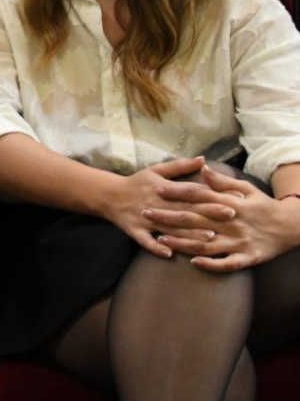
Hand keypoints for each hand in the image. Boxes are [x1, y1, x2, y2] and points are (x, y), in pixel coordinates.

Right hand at [100, 157, 235, 258]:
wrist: (108, 195)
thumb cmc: (137, 182)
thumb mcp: (156, 170)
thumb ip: (180, 166)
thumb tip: (203, 159)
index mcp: (162, 187)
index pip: (191, 191)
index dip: (212, 194)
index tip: (233, 197)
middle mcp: (155, 202)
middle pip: (185, 209)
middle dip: (207, 213)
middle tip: (231, 216)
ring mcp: (144, 218)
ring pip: (169, 227)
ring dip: (188, 233)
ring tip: (209, 238)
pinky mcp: (134, 230)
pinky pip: (145, 241)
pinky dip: (155, 247)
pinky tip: (169, 254)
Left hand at [149, 167, 299, 271]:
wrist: (293, 226)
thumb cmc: (265, 206)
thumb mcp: (247, 189)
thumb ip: (223, 182)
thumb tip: (203, 168)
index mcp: (230, 204)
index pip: (199, 196)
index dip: (177, 192)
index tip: (157, 189)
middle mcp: (232, 223)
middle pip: (195, 219)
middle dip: (169, 217)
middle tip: (146, 213)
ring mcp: (239, 241)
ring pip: (206, 243)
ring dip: (182, 242)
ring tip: (161, 238)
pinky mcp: (247, 257)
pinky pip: (227, 263)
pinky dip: (211, 263)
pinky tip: (194, 262)